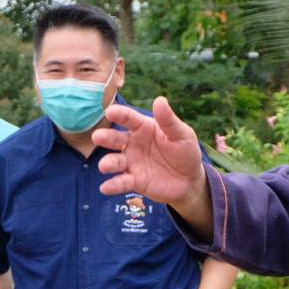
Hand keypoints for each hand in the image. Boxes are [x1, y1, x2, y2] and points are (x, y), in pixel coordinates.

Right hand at [92, 97, 207, 209]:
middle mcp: (133, 144)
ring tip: (104, 166)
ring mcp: (132, 163)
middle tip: (97, 137)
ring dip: (108, 163)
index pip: (129, 118)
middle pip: (116, 139)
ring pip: (115, 161)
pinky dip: (113, 185)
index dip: (119, 114)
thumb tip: (160, 100)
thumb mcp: (182, 135)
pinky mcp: (134, 181)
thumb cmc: (185, 152)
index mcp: (144, 128)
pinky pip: (121, 182)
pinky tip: (105, 188)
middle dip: (105, 137)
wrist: (190, 181)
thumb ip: (169, 120)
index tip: (110, 111)